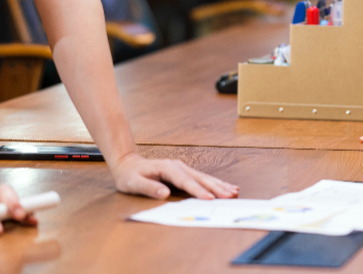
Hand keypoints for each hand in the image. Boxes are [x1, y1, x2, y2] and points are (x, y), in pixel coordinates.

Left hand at [110, 152, 238, 199]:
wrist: (128, 164)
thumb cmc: (130, 176)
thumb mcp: (133, 184)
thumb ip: (149, 188)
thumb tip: (165, 193)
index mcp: (167, 168)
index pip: (185, 181)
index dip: (198, 190)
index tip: (210, 199)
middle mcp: (177, 166)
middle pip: (199, 178)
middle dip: (216, 187)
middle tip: (230, 195)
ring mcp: (182, 167)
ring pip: (204, 177)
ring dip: (219, 184)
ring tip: (234, 191)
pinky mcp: (184, 172)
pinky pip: (201, 178)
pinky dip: (214, 182)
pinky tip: (225, 186)